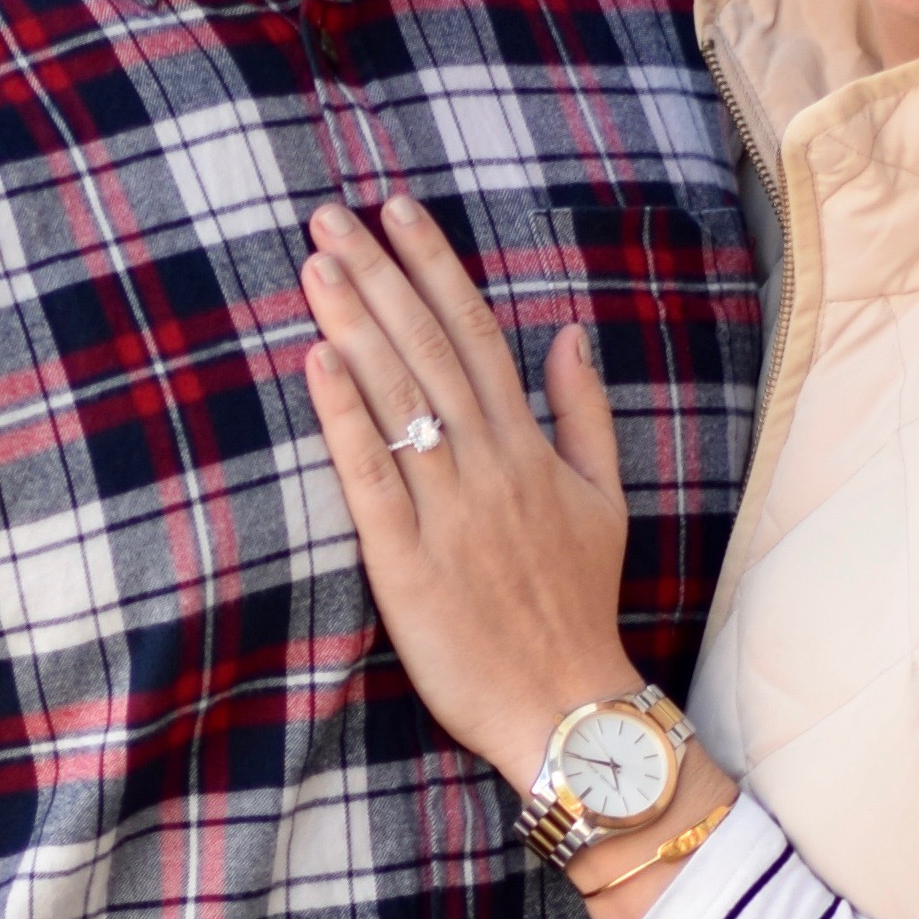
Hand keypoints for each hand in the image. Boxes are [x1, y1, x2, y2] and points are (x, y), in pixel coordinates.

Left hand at [302, 191, 642, 795]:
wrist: (568, 706)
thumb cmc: (578, 606)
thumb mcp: (603, 500)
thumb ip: (584, 414)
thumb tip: (569, 333)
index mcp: (529, 448)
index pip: (477, 334)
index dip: (435, 268)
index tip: (397, 212)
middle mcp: (490, 467)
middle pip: (428, 350)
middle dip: (378, 276)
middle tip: (330, 216)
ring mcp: (448, 512)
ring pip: (398, 400)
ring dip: (354, 326)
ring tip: (315, 264)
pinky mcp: (406, 564)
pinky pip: (372, 477)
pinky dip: (345, 417)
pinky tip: (315, 361)